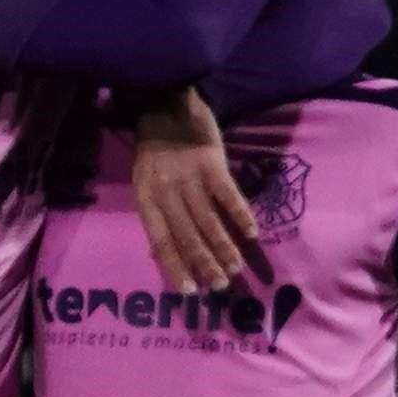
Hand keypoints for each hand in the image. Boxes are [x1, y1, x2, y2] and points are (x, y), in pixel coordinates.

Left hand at [132, 91, 255, 293]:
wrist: (165, 104)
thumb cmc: (155, 148)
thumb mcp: (145, 181)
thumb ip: (158, 211)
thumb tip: (168, 251)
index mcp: (146, 198)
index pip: (161, 241)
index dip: (175, 267)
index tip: (191, 292)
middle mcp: (166, 192)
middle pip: (187, 235)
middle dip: (205, 263)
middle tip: (222, 285)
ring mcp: (189, 178)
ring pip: (208, 220)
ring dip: (224, 246)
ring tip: (237, 267)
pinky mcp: (212, 163)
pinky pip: (228, 195)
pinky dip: (240, 215)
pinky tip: (252, 233)